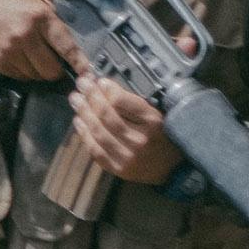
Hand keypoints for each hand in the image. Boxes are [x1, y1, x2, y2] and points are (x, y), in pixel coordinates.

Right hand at [0, 0, 77, 81]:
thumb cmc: (2, 2)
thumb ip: (51, 15)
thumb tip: (71, 38)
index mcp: (40, 16)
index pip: (67, 47)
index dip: (80, 64)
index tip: (89, 75)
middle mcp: (26, 35)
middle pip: (52, 70)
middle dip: (55, 70)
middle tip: (52, 63)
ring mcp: (10, 50)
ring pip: (36, 76)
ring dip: (37, 71)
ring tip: (31, 57)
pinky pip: (19, 76)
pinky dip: (22, 71)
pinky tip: (17, 58)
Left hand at [70, 71, 180, 185]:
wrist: (173, 168)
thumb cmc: (162, 135)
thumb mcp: (157, 114)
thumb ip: (133, 102)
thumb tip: (104, 86)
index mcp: (153, 122)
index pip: (122, 102)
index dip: (106, 89)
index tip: (99, 80)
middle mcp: (141, 140)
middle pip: (107, 115)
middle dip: (90, 96)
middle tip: (82, 84)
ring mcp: (128, 157)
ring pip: (98, 131)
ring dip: (83, 112)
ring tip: (76, 99)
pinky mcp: (118, 169)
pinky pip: (95, 149)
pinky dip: (84, 133)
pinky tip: (78, 120)